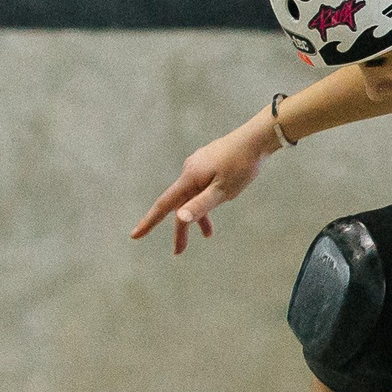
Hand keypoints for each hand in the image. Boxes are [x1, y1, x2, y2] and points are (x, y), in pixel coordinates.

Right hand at [133, 121, 268, 254]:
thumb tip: (179, 218)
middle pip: (179, 204)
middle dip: (181, 228)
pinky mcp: (206, 163)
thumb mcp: (222, 191)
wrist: (257, 139)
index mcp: (189, 178)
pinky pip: (200, 187)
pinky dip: (205, 201)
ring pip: (192, 196)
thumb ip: (200, 205)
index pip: (164, 205)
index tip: (134, 236)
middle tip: (179, 252)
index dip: (149, 222)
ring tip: (208, 235)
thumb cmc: (242, 166)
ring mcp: (197, 166)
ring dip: (198, 216)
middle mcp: (189, 170)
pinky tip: (217, 201)